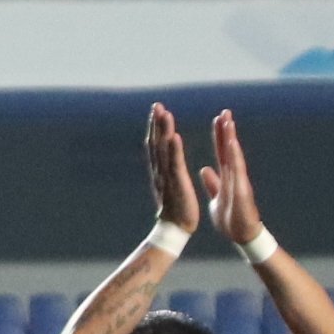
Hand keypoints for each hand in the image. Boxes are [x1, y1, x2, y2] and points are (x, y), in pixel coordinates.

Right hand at [143, 102, 201, 234]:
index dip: (156, 128)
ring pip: (164, 149)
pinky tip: (174, 136)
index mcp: (162, 170)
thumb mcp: (170, 186)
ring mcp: (168, 176)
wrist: (176, 228)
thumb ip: (167, 172)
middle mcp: (161, 170)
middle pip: (156, 143)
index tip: (157, 111)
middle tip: (157, 105)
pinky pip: (175, 163)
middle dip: (156, 123)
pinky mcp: (177, 182)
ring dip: (164, 130)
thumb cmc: (176, 209)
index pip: (157, 145)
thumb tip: (164, 164)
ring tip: (164, 113)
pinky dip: (174, 149)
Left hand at [195, 107, 261, 248]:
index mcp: (227, 176)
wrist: (241, 235)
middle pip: (229, 148)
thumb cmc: (231, 218)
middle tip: (225, 111)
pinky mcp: (242, 188)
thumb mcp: (217, 198)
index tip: (219, 119)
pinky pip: (237, 169)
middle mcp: (235, 174)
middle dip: (227, 130)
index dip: (220, 136)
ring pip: (234, 155)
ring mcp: (239, 180)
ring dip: (231, 137)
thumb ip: (213, 183)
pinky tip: (231, 142)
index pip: (223, 151)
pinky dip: (234, 156)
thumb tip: (205, 170)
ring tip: (228, 120)